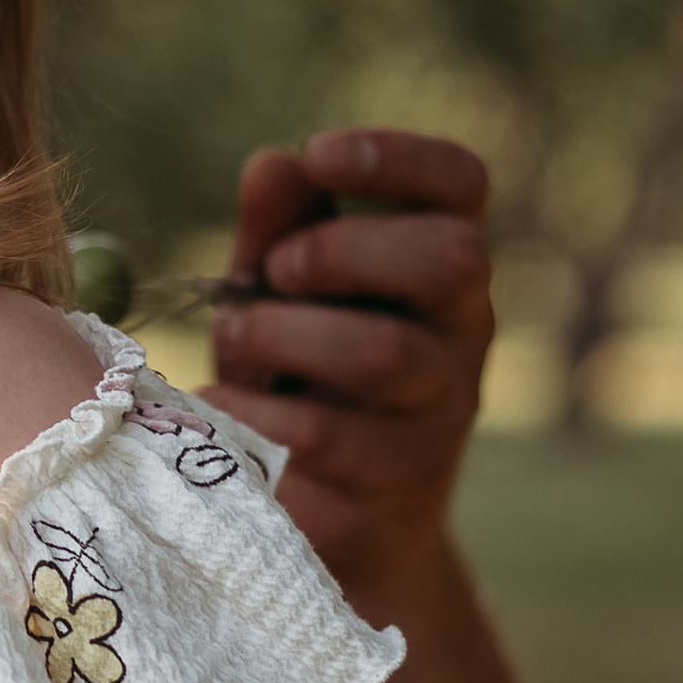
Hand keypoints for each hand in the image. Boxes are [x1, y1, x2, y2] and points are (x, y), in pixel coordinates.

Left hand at [206, 127, 493, 610]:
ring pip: (384, 353)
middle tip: (275, 271)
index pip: (463, 185)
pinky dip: (253, 410)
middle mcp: (464, 335)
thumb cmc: (306, 383)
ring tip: (236, 338)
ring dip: (285, 334)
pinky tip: (219, 407)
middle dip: (342, 251)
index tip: (320, 153)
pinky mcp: (402, 488)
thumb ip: (279, 231)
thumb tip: (273, 163)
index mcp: (441, 266)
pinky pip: (325, 436)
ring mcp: (443, 415)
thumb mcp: (282, 300)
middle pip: (449, 260)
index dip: (401, 157)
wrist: (339, 529)